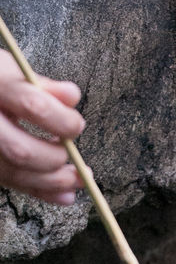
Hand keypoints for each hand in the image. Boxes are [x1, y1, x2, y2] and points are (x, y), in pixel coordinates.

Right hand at [0, 51, 84, 204]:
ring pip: (15, 173)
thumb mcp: (9, 69)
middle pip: (21, 150)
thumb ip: (41, 85)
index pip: (34, 105)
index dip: (62, 120)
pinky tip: (64, 194)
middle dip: (54, 158)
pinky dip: (41, 191)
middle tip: (71, 154)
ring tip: (78, 179)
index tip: (77, 125)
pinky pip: (10, 182)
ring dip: (53, 182)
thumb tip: (72, 96)